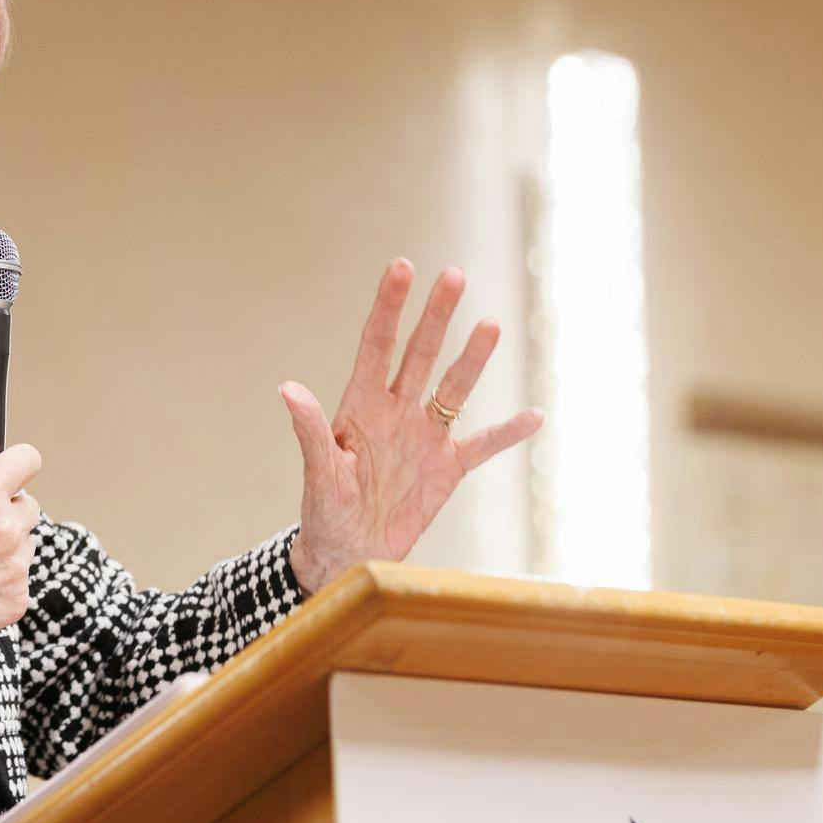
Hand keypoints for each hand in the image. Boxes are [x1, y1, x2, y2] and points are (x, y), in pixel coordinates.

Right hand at [0, 444, 42, 684]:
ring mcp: (16, 569)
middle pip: (28, 507)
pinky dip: (1, 582)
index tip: (14, 470)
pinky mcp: (17, 600)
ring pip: (26, 545)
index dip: (18, 464)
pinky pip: (19, 580)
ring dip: (7, 548)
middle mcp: (6, 532)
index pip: (26, 461)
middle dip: (8, 512)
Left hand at [280, 260, 542, 593]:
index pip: (377, 345)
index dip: (390, 307)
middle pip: (420, 354)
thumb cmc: (324, 513)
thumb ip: (312, 432)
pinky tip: (534, 415)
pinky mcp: (447, 468)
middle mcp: (396, 412)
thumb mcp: (319, 474)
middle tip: (453, 275)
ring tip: (490, 325)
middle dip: (436, 316)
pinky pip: (483, 445)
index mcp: (360, 407)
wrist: (348, 556)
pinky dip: (508, 433)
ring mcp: (425, 437)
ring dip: (472, 359)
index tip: (402, 266)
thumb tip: (288, 390)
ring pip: (453, 388)